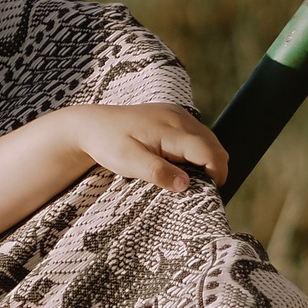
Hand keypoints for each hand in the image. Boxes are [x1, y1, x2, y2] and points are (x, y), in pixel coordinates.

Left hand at [62, 103, 228, 191]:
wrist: (91, 125)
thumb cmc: (108, 144)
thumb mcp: (129, 163)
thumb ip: (158, 173)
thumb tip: (186, 185)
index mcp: (172, 128)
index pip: (209, 152)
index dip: (216, 174)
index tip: (209, 194)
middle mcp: (179, 117)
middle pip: (214, 146)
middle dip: (214, 168)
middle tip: (198, 189)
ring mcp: (177, 114)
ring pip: (208, 140)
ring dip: (206, 160)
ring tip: (187, 178)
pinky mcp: (173, 115)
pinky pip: (196, 135)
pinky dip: (197, 151)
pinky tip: (179, 164)